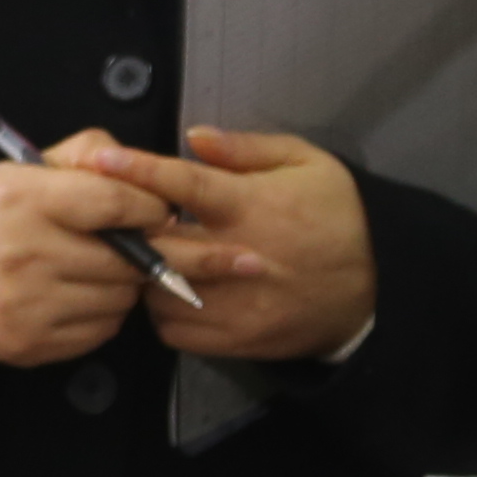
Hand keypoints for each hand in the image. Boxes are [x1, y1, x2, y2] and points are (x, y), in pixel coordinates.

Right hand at [0, 157, 167, 367]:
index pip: (113, 202)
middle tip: (131, 245)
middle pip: (126, 259)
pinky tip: (79, 298)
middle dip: (140, 251)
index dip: (148, 207)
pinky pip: (101, 331)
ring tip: (97, 270)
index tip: (157, 211)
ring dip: (122, 285)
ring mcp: (28, 305)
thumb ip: (81, 155)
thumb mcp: (18, 170)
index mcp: (22, 198)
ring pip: (119, 299)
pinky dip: (102, 315)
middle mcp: (25, 253)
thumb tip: (139, 171)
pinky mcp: (31, 344)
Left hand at [79, 128, 381, 363]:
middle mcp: (236, 258)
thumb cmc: (337, 215)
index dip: (140, 171)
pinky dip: (162, 312)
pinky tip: (172, 291)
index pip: (185, 185)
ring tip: (150, 256)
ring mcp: (234, 305)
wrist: (375, 288)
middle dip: (127, 230)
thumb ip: (247, 149)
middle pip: (158, 244)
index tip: (101, 160)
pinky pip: (173, 331)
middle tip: (112, 220)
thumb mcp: (307, 162)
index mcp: (252, 206)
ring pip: (156, 293)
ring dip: (144, 273)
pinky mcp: (235, 340)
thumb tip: (193, 137)